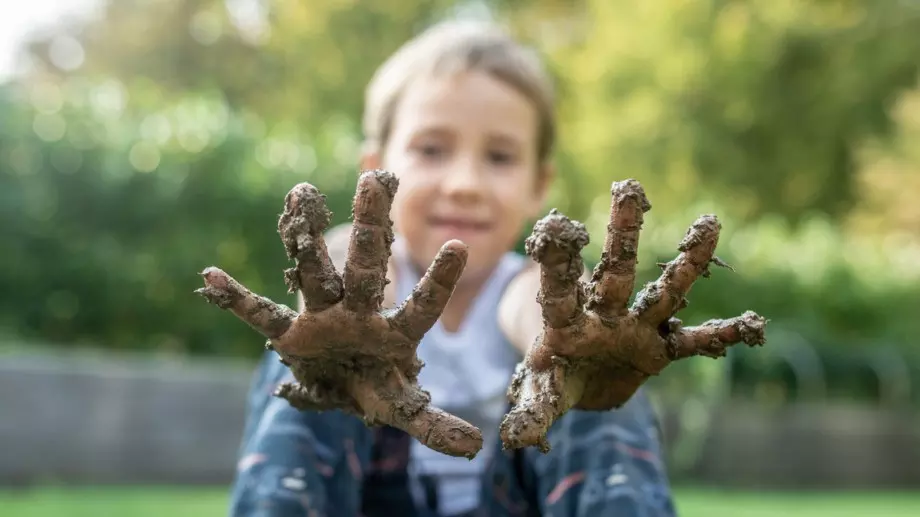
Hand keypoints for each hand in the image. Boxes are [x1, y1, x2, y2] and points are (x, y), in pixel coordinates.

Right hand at [196, 170, 482, 457]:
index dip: (439, 282)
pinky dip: (237, 301)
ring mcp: (324, 316)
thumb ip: (434, 423)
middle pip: (365, 266)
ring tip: (301, 192)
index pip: (422, 305)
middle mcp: (360, 312)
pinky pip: (262, 316)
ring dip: (305, 235)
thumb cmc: (378, 387)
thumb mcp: (403, 406)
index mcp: (394, 331)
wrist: (341, 386)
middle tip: (373, 180)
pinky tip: (210, 278)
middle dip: (369, 227)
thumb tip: (476, 447)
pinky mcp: (292, 332)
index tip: (459, 247)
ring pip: (316, 270)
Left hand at [499, 179, 766, 451]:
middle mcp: (605, 314)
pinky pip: (694, 343)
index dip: (559, 260)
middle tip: (630, 187)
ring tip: (709, 222)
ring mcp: (636, 328)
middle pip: (616, 270)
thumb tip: (515, 440)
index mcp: (566, 321)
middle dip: (623, 233)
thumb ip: (532, 410)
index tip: (555, 225)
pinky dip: (721, 337)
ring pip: (663, 291)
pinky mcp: (659, 349)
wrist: (578, 382)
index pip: (560, 286)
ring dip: (686, 263)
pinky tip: (753, 326)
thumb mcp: (540, 392)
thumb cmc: (552, 376)